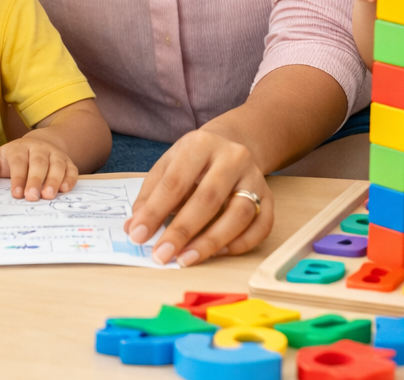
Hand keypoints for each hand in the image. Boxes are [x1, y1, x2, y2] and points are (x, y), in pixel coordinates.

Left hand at [0, 134, 79, 199]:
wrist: (36, 146)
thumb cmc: (12, 159)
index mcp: (19, 148)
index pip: (19, 162)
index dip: (18, 178)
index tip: (16, 194)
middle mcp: (38, 149)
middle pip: (38, 163)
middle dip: (35, 180)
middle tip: (32, 197)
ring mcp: (54, 154)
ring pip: (56, 164)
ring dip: (54, 180)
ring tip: (49, 195)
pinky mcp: (67, 161)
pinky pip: (71, 168)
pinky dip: (70, 178)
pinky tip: (65, 189)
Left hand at [124, 129, 271, 266]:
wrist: (234, 144)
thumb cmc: (194, 160)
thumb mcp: (168, 165)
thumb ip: (150, 195)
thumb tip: (133, 228)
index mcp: (201, 144)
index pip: (175, 181)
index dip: (155, 211)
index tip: (137, 236)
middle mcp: (232, 157)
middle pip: (208, 198)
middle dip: (182, 231)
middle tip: (161, 255)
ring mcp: (254, 177)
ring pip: (239, 214)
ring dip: (210, 242)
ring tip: (186, 259)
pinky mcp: (269, 197)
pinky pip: (261, 225)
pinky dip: (240, 243)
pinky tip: (218, 253)